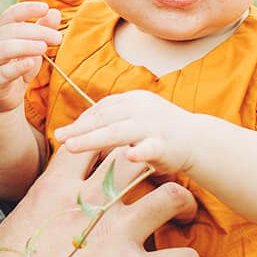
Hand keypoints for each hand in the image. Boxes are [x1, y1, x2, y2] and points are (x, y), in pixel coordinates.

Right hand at [0, 2, 62, 114]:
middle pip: (11, 31)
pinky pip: (3, 72)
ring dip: (25, 46)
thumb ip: (42, 30)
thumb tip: (54, 12)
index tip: (45, 7)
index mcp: (0, 32)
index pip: (11, 15)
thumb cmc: (16, 68)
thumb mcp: (32, 48)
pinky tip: (30, 63)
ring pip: (4, 49)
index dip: (27, 9)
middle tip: (57, 37)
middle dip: (36, 32)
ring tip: (44, 48)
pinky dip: (17, 67)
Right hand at [0, 145, 201, 256]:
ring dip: (185, 204)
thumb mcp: (16, 226)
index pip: (94, 145)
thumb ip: (42, 205)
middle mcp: (91, 204)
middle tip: (163, 177)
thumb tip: (48, 202)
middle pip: (137, 159)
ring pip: (173, 196)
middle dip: (156, 163)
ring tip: (186, 216)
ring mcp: (118, 236)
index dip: (112, 146)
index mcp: (57, 190)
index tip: (122, 160)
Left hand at [53, 89, 202, 176]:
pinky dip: (140, 152)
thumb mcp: (134, 118)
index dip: (81, 121)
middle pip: (104, 118)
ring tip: (72, 146)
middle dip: (79, 129)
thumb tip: (79, 128)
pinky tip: (129, 156)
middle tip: (59, 138)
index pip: (101, 108)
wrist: (197, 139)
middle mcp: (141, 109)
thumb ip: (112, 120)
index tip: (63, 133)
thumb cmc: (159, 131)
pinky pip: (151, 148)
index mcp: (132, 100)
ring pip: (118, 132)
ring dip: (93, 139)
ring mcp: (153, 126)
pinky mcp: (166, 144)